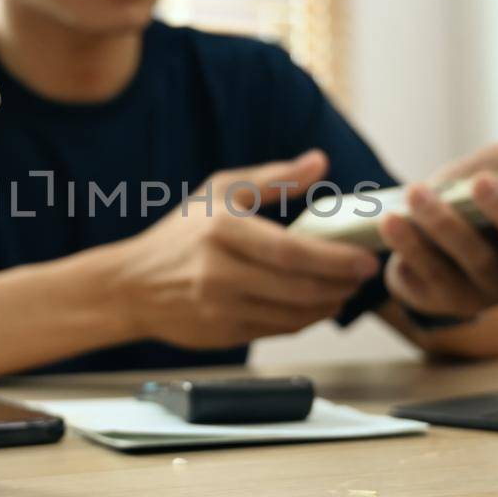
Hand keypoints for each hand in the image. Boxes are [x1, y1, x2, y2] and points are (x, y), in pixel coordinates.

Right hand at [113, 150, 382, 348]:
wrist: (132, 285)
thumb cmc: (181, 233)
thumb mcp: (219, 192)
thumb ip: (273, 178)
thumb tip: (320, 162)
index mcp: (222, 231)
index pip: (290, 252)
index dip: (335, 260)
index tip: (366, 259)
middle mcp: (219, 272)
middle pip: (298, 288)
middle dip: (340, 284)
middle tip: (364, 275)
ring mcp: (220, 308)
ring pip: (293, 315)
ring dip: (328, 304)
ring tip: (344, 289)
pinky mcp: (223, 334)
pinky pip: (277, 330)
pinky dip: (304, 320)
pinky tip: (315, 304)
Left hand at [380, 108, 497, 319]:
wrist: (413, 237)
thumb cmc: (467, 201)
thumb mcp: (494, 167)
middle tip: (481, 180)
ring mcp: (496, 288)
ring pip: (480, 261)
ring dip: (447, 226)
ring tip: (416, 193)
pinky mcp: (453, 302)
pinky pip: (434, 275)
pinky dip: (412, 245)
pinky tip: (392, 220)